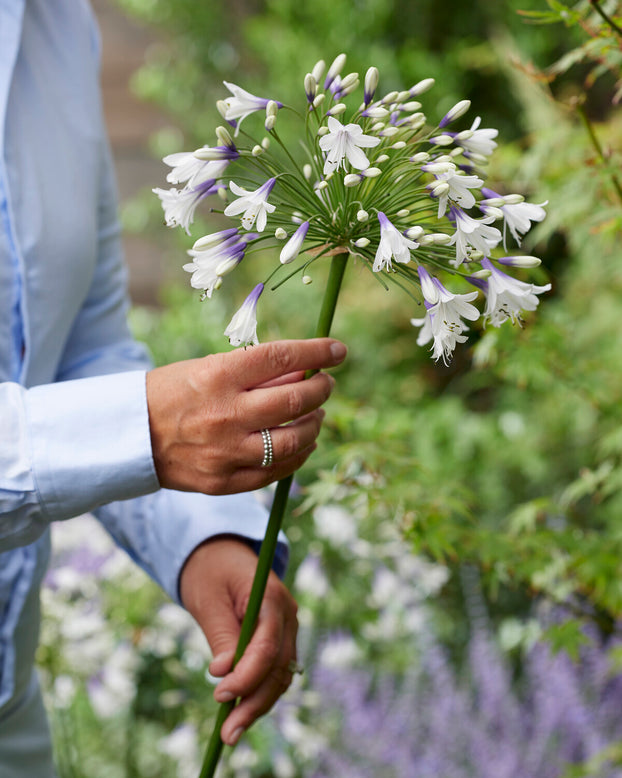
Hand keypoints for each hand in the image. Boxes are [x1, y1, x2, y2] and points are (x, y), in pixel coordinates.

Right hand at [146, 338, 345, 494]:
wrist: (130, 437)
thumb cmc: (173, 393)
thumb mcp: (207, 369)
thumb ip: (256, 373)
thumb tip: (306, 369)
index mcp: (217, 377)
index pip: (280, 357)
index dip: (317, 351)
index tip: (338, 350)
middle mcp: (224, 415)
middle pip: (294, 401)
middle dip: (321, 389)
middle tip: (326, 383)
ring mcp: (224, 452)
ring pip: (293, 441)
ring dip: (315, 424)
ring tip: (316, 414)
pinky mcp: (223, 482)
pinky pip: (276, 472)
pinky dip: (298, 456)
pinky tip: (304, 443)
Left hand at [179, 536, 297, 745]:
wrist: (220, 553)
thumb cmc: (210, 571)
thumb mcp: (208, 599)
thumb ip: (221, 634)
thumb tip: (224, 673)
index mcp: (272, 596)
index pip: (267, 646)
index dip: (246, 675)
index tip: (219, 695)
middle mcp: (287, 614)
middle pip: (279, 667)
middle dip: (254, 701)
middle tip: (227, 732)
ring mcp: (287, 626)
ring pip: (280, 674)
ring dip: (258, 704)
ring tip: (231, 732)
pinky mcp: (279, 637)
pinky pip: (275, 670)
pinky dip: (260, 692)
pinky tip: (241, 712)